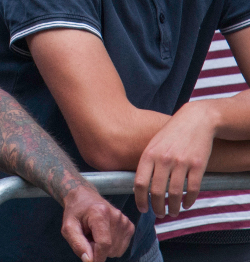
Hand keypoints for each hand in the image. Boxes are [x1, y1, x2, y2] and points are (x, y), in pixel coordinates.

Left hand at [60, 184, 133, 261]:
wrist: (84, 197)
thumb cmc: (75, 212)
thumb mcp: (68, 227)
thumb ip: (77, 244)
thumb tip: (89, 261)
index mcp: (100, 213)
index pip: (104, 244)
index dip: (97, 257)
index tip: (89, 260)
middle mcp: (116, 216)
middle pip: (110, 249)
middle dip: (97, 249)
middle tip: (88, 238)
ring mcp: (125, 221)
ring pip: (117, 251)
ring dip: (104, 248)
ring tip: (95, 235)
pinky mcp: (129, 226)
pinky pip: (121, 248)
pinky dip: (111, 246)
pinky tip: (103, 234)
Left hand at [134, 101, 214, 217]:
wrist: (196, 120)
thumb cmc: (171, 134)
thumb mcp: (153, 144)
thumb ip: (146, 163)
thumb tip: (137, 187)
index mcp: (149, 154)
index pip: (140, 183)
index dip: (140, 200)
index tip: (142, 209)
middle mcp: (163, 159)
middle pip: (157, 192)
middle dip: (157, 208)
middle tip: (159, 215)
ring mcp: (181, 162)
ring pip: (174, 193)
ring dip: (173, 208)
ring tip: (172, 213)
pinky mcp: (198, 165)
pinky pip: (192, 189)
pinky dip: (189, 201)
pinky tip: (186, 205)